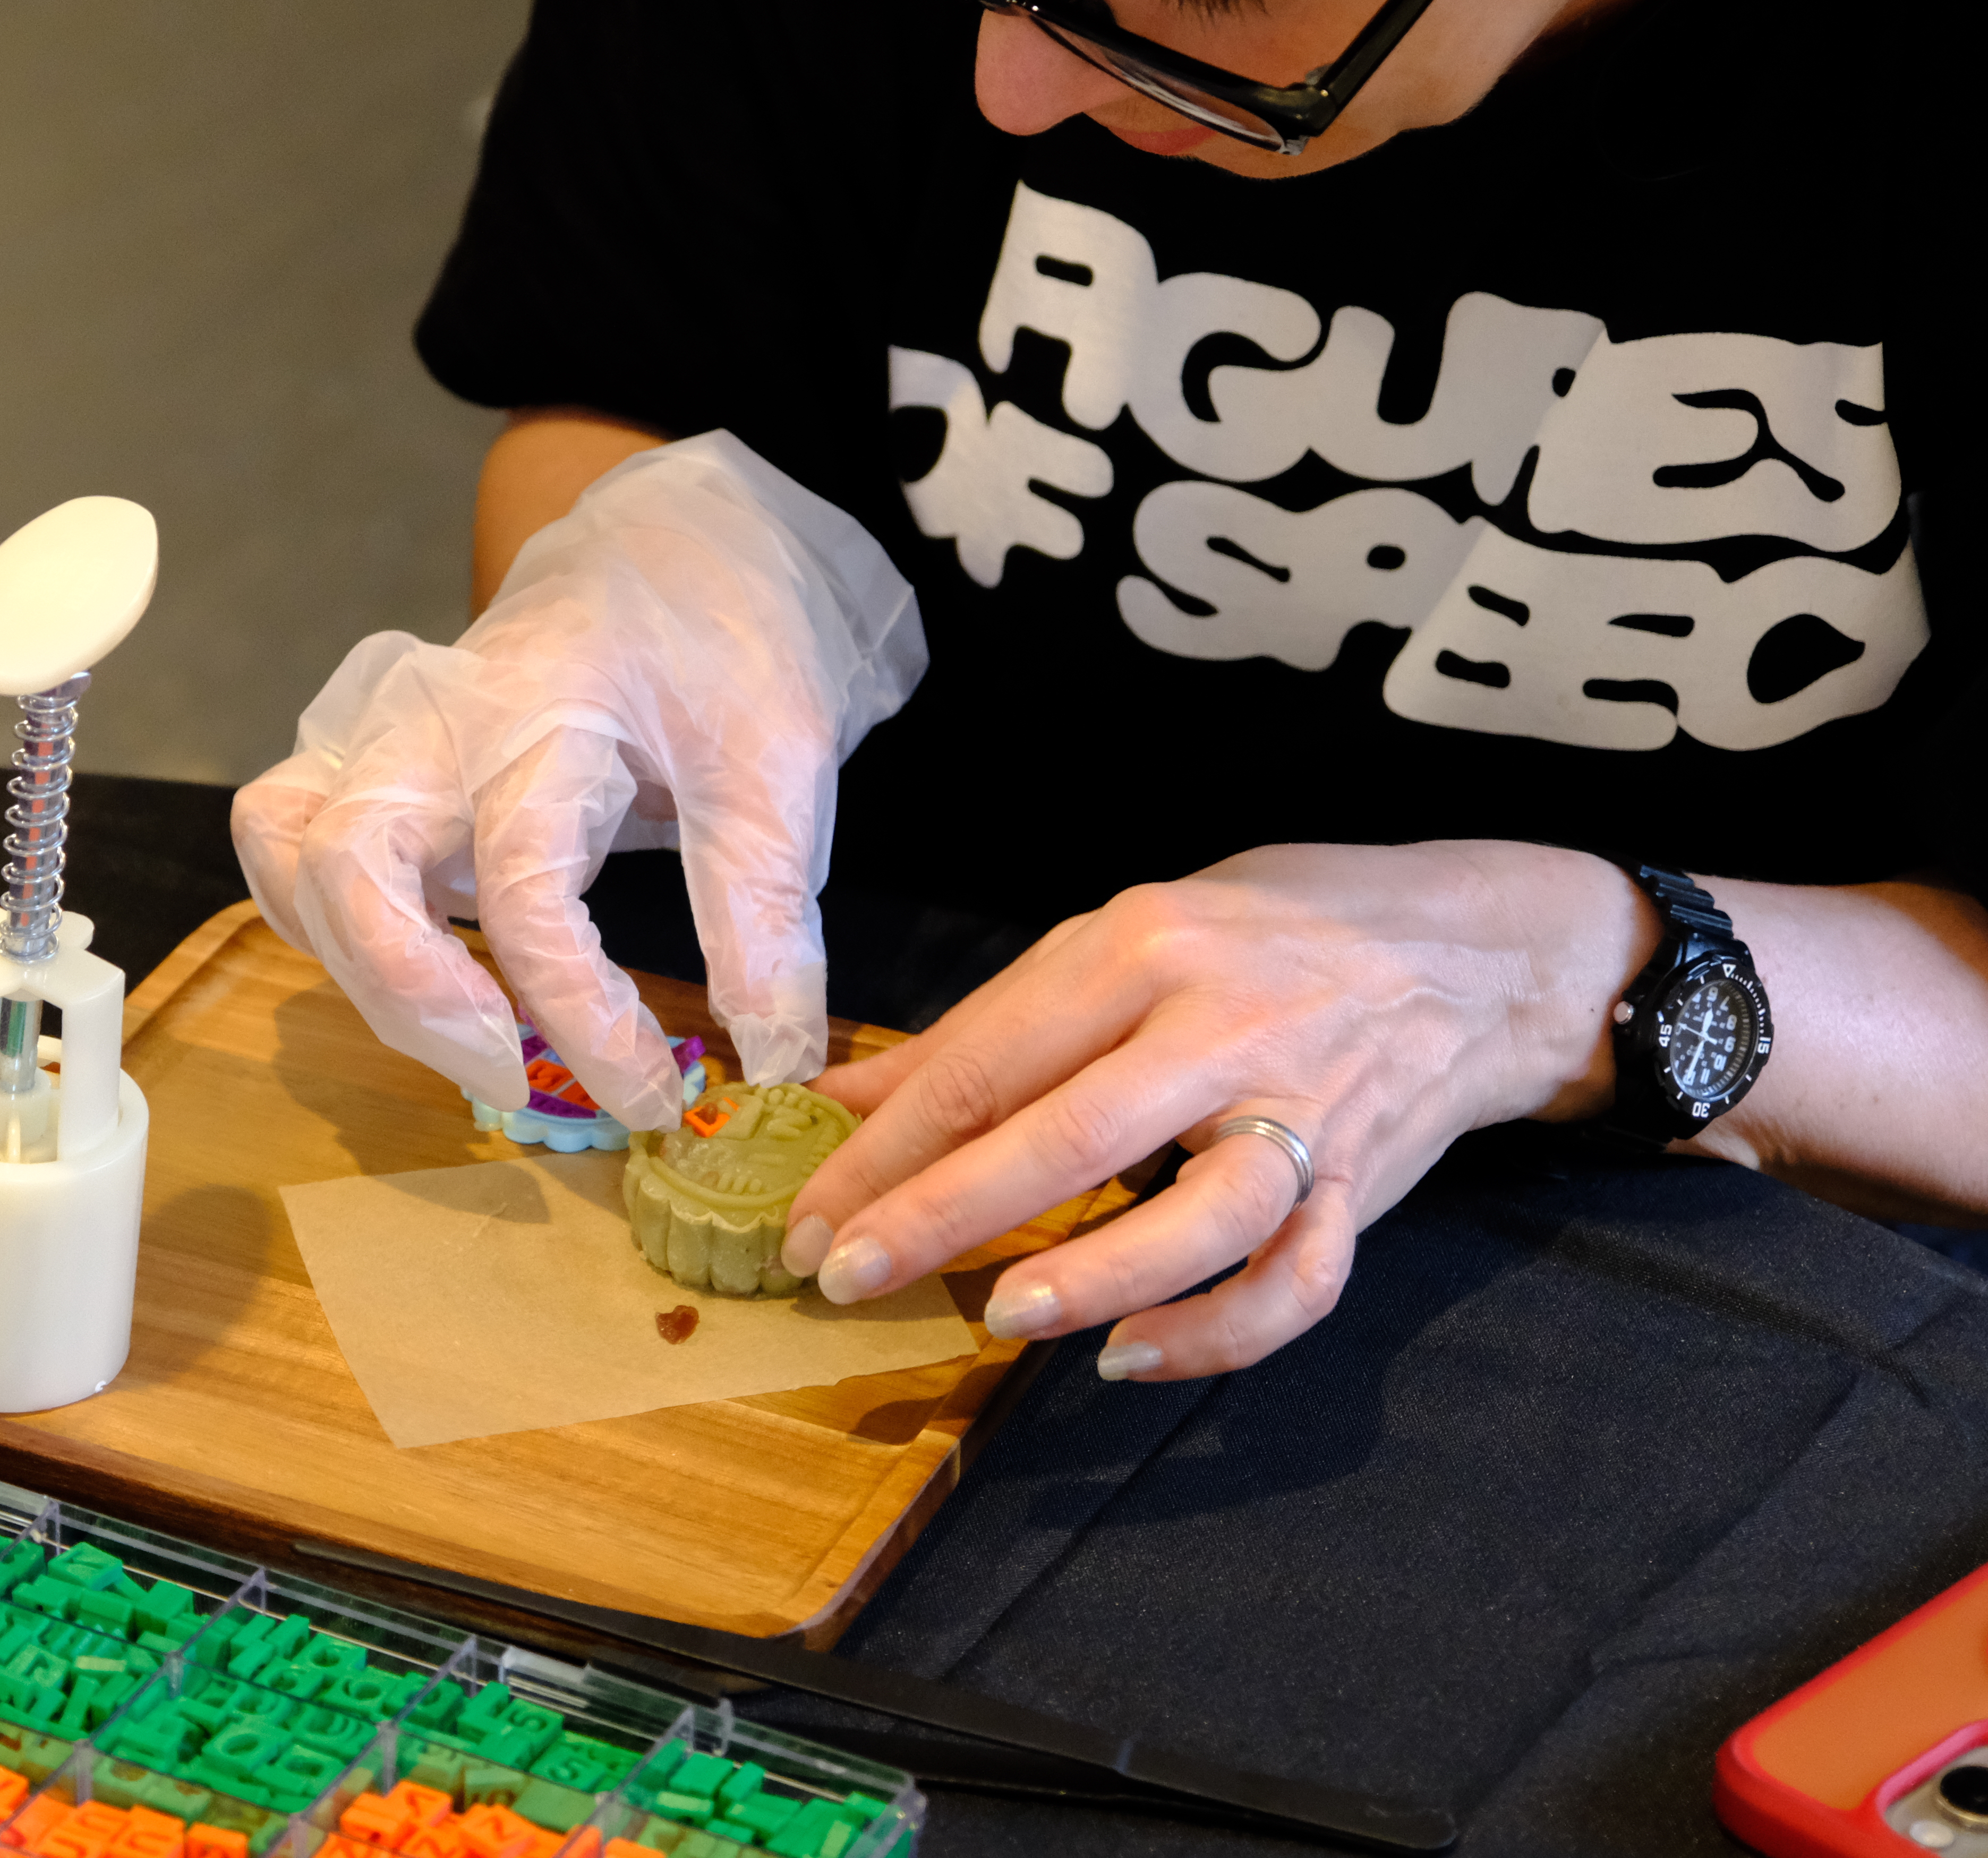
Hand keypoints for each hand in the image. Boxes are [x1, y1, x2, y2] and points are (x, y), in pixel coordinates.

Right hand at [233, 432, 925, 1128]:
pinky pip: (288, 838)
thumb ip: (762, 913)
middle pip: (343, 863)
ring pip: (284, 847)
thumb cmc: (720, 645)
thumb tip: (771, 1061)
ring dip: (348, 958)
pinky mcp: (362, 757)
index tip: (657, 1091)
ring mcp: (378, 731)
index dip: (581, 1016)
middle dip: (407, 993)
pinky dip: (323, 917)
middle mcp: (430, 719)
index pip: (524, 890)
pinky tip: (411, 965)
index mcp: (541, 709)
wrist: (675, 550)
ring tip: (460, 1028)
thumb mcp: (776, 764)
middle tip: (510, 1069)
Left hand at [783, 841, 1650, 1378]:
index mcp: (1140, 945)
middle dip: (943, 1214)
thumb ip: (990, 1027)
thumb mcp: (1124, 934)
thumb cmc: (1272, 933)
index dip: (884, 1147)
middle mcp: (1220, 1023)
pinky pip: (1295, 1278)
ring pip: (1195, 1216)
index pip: (986, 1062)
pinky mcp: (1365, 1182)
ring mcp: (1304, 1108)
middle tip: (848, 1275)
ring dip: (1091, 1273)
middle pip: (1068, 1134)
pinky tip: (1130, 1355)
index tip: (809, 1213)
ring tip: (1002, 1315)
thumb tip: (845, 1102)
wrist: (1479, 947)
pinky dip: (1215, 1332)